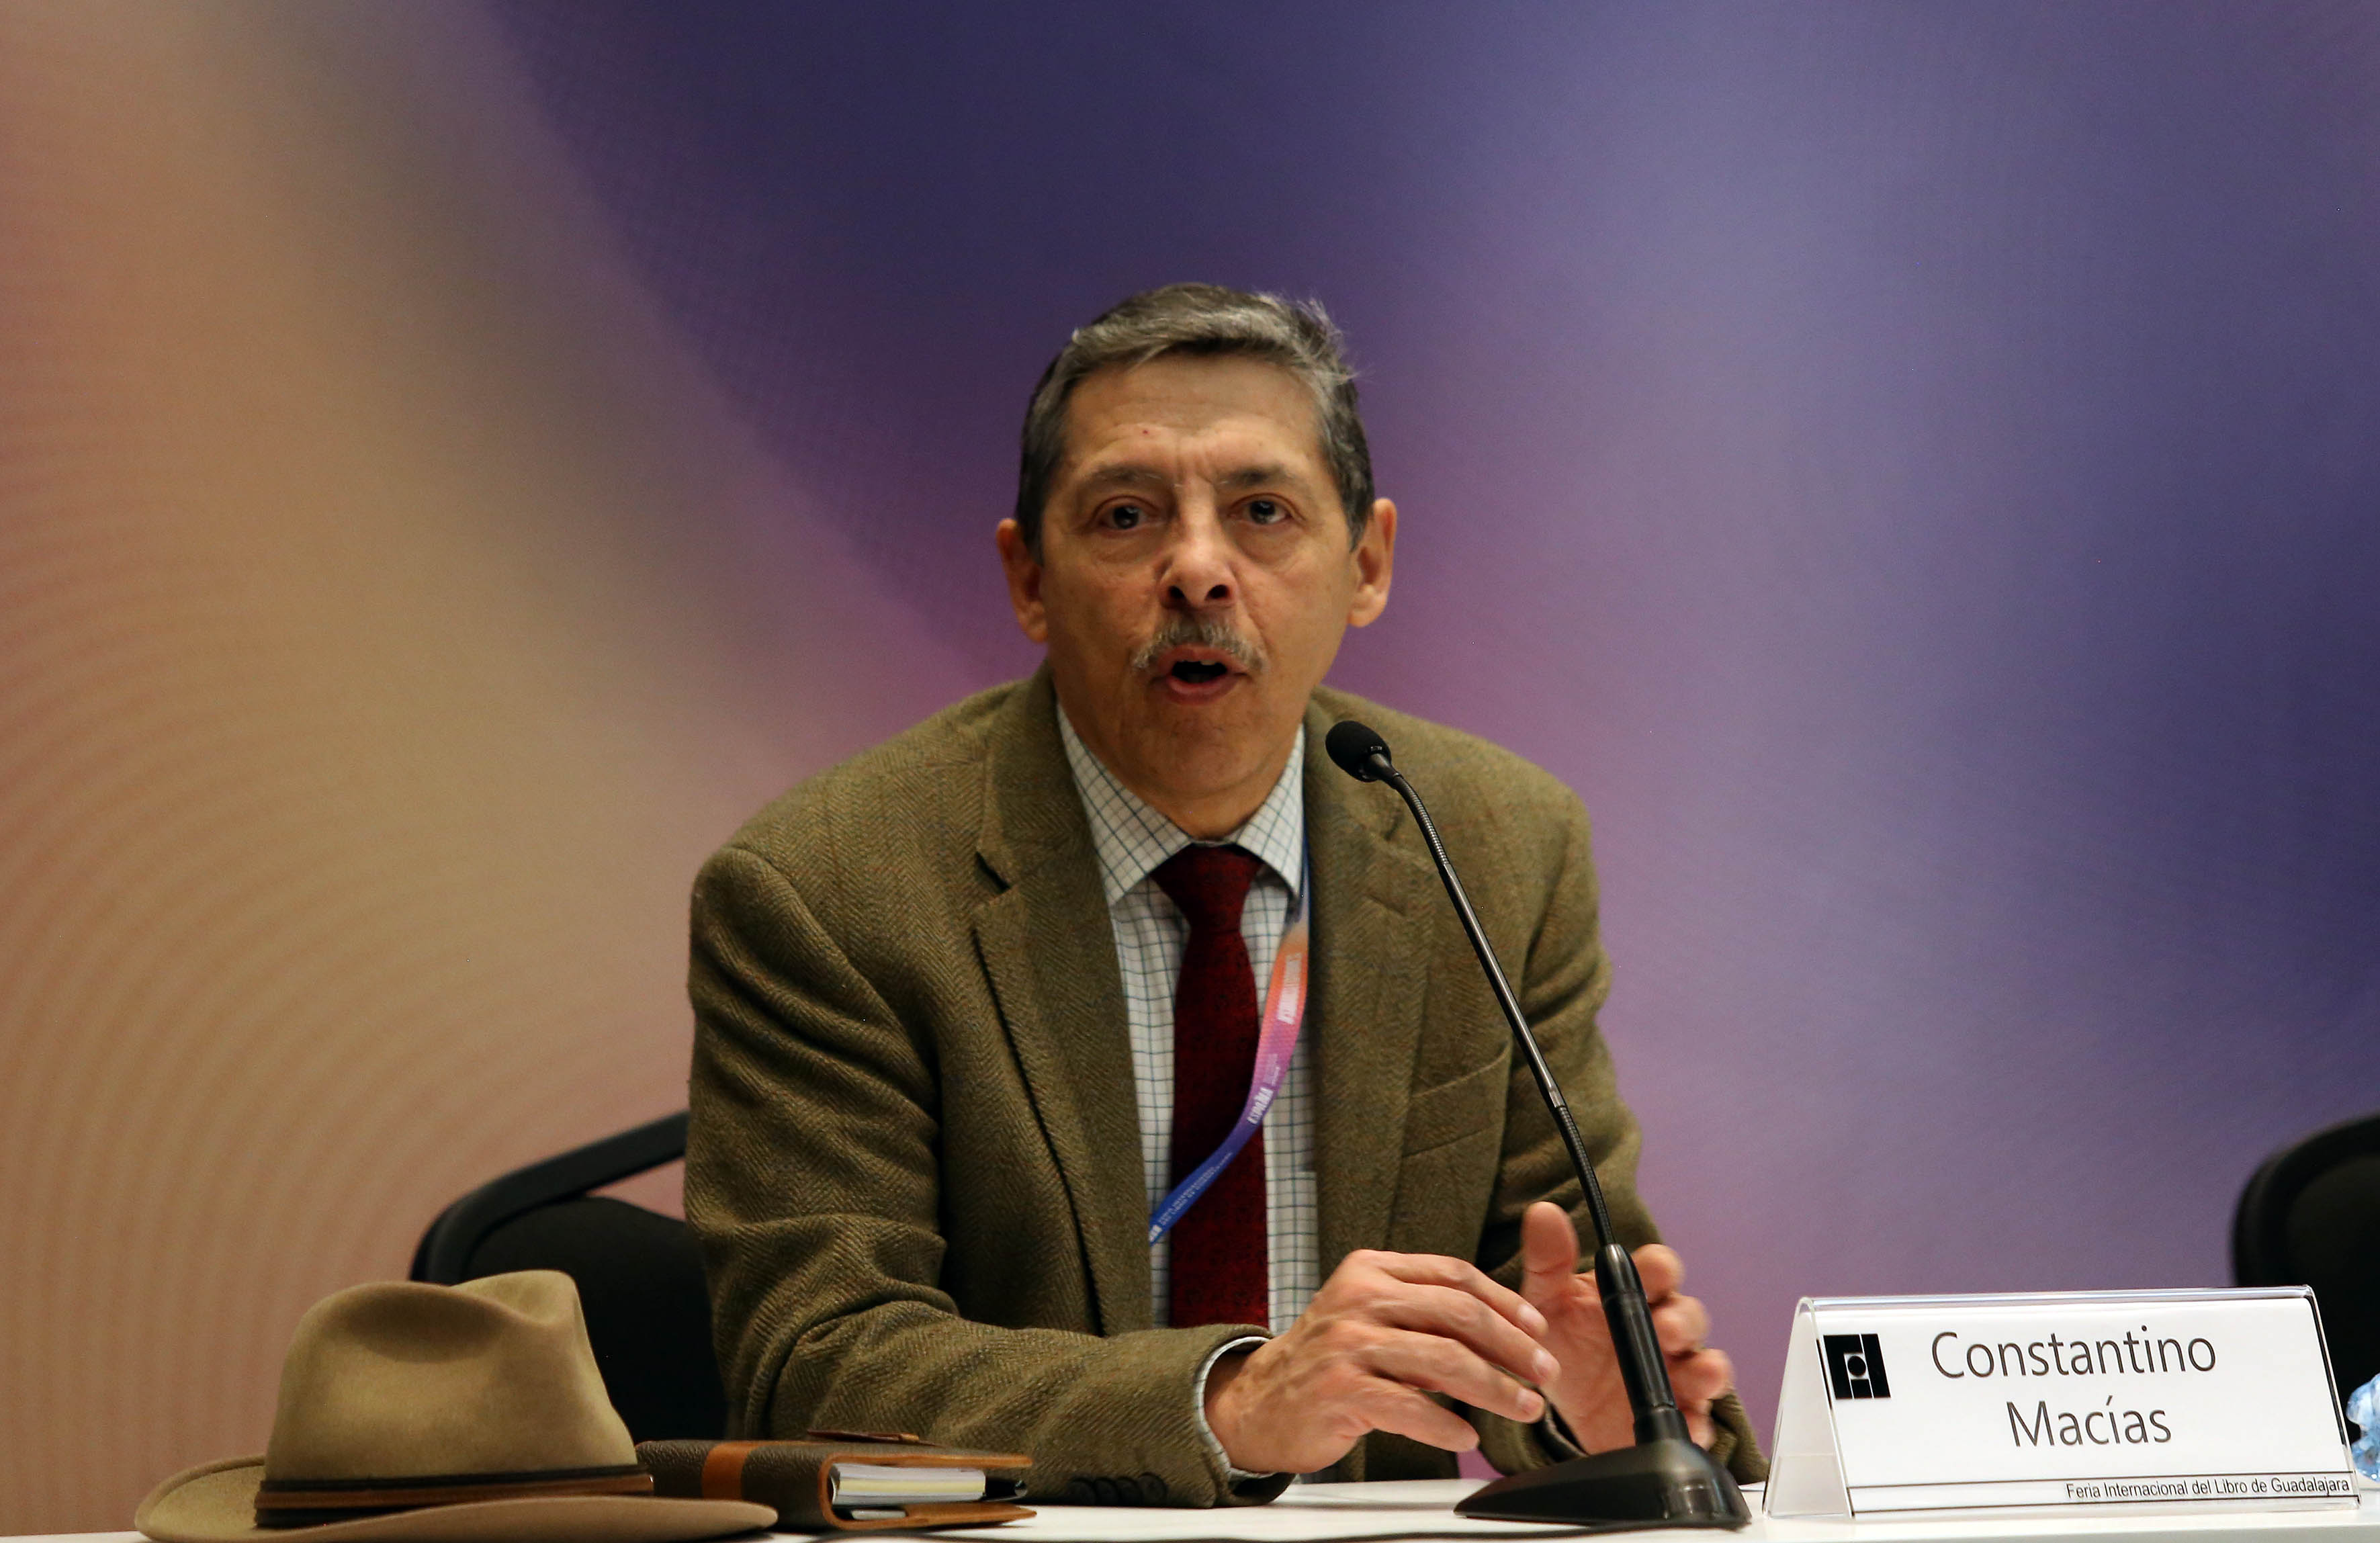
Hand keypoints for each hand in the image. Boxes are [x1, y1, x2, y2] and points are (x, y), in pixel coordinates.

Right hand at [1203, 1249, 1559, 1474]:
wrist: (1260, 1402)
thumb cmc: (1329, 1360)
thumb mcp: (1370, 1315)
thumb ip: (1423, 1310)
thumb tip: (1501, 1325)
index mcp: (1370, 1270)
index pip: (1453, 1274)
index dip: (1505, 1300)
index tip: (1538, 1327)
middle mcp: (1359, 1299)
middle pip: (1457, 1313)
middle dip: (1512, 1345)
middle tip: (1544, 1371)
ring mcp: (1347, 1344)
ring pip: (1443, 1360)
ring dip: (1494, 1387)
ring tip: (1523, 1406)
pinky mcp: (1340, 1390)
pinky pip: (1410, 1407)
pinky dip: (1445, 1425)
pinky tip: (1465, 1436)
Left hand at [1519, 1201, 1733, 1451]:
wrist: (1554, 1400)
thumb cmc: (1560, 1336)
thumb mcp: (1544, 1301)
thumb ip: (1546, 1261)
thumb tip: (1543, 1213)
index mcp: (1633, 1293)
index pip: (1658, 1270)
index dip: (1661, 1269)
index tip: (1657, 1271)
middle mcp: (1662, 1328)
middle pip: (1690, 1316)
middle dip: (1683, 1321)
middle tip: (1666, 1330)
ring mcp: (1673, 1373)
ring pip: (1706, 1366)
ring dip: (1707, 1369)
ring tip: (1699, 1375)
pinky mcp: (1674, 1415)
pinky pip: (1698, 1421)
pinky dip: (1699, 1425)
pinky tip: (1691, 1431)